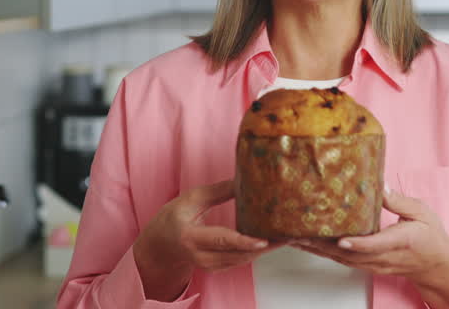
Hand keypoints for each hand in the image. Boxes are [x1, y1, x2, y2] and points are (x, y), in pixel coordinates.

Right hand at [133, 180, 283, 300]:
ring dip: (264, 250)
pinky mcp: (217, 269)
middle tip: (287, 234)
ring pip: (242, 260)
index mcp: (191, 237)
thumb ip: (217, 191)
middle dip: (265, 246)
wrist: (161, 245)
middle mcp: (200, 256)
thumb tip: (243, 180)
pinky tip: (270, 241)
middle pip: (238, 254)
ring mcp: (209, 266)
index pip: (222, 240)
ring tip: (285, 236)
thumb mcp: (191, 199)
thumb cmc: (174, 218)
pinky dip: (256, 252)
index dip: (245, 241)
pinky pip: (240, 261)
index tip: (264, 239)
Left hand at [293, 190, 448, 308]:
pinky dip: (323, 252)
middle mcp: (383, 257)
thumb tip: (378, 184)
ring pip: (341, 258)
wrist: (435, 265)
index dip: (357, 243)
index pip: (375, 245)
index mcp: (400, 242)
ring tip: (293, 235)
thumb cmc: (430, 236)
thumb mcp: (421, 213)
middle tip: (298, 231)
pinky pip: (341, 259)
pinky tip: (307, 242)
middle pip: (349, 254)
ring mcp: (373, 264)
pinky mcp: (366, 265)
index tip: (341, 238)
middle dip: (322, 244)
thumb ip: (399, 201)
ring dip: (317, 249)